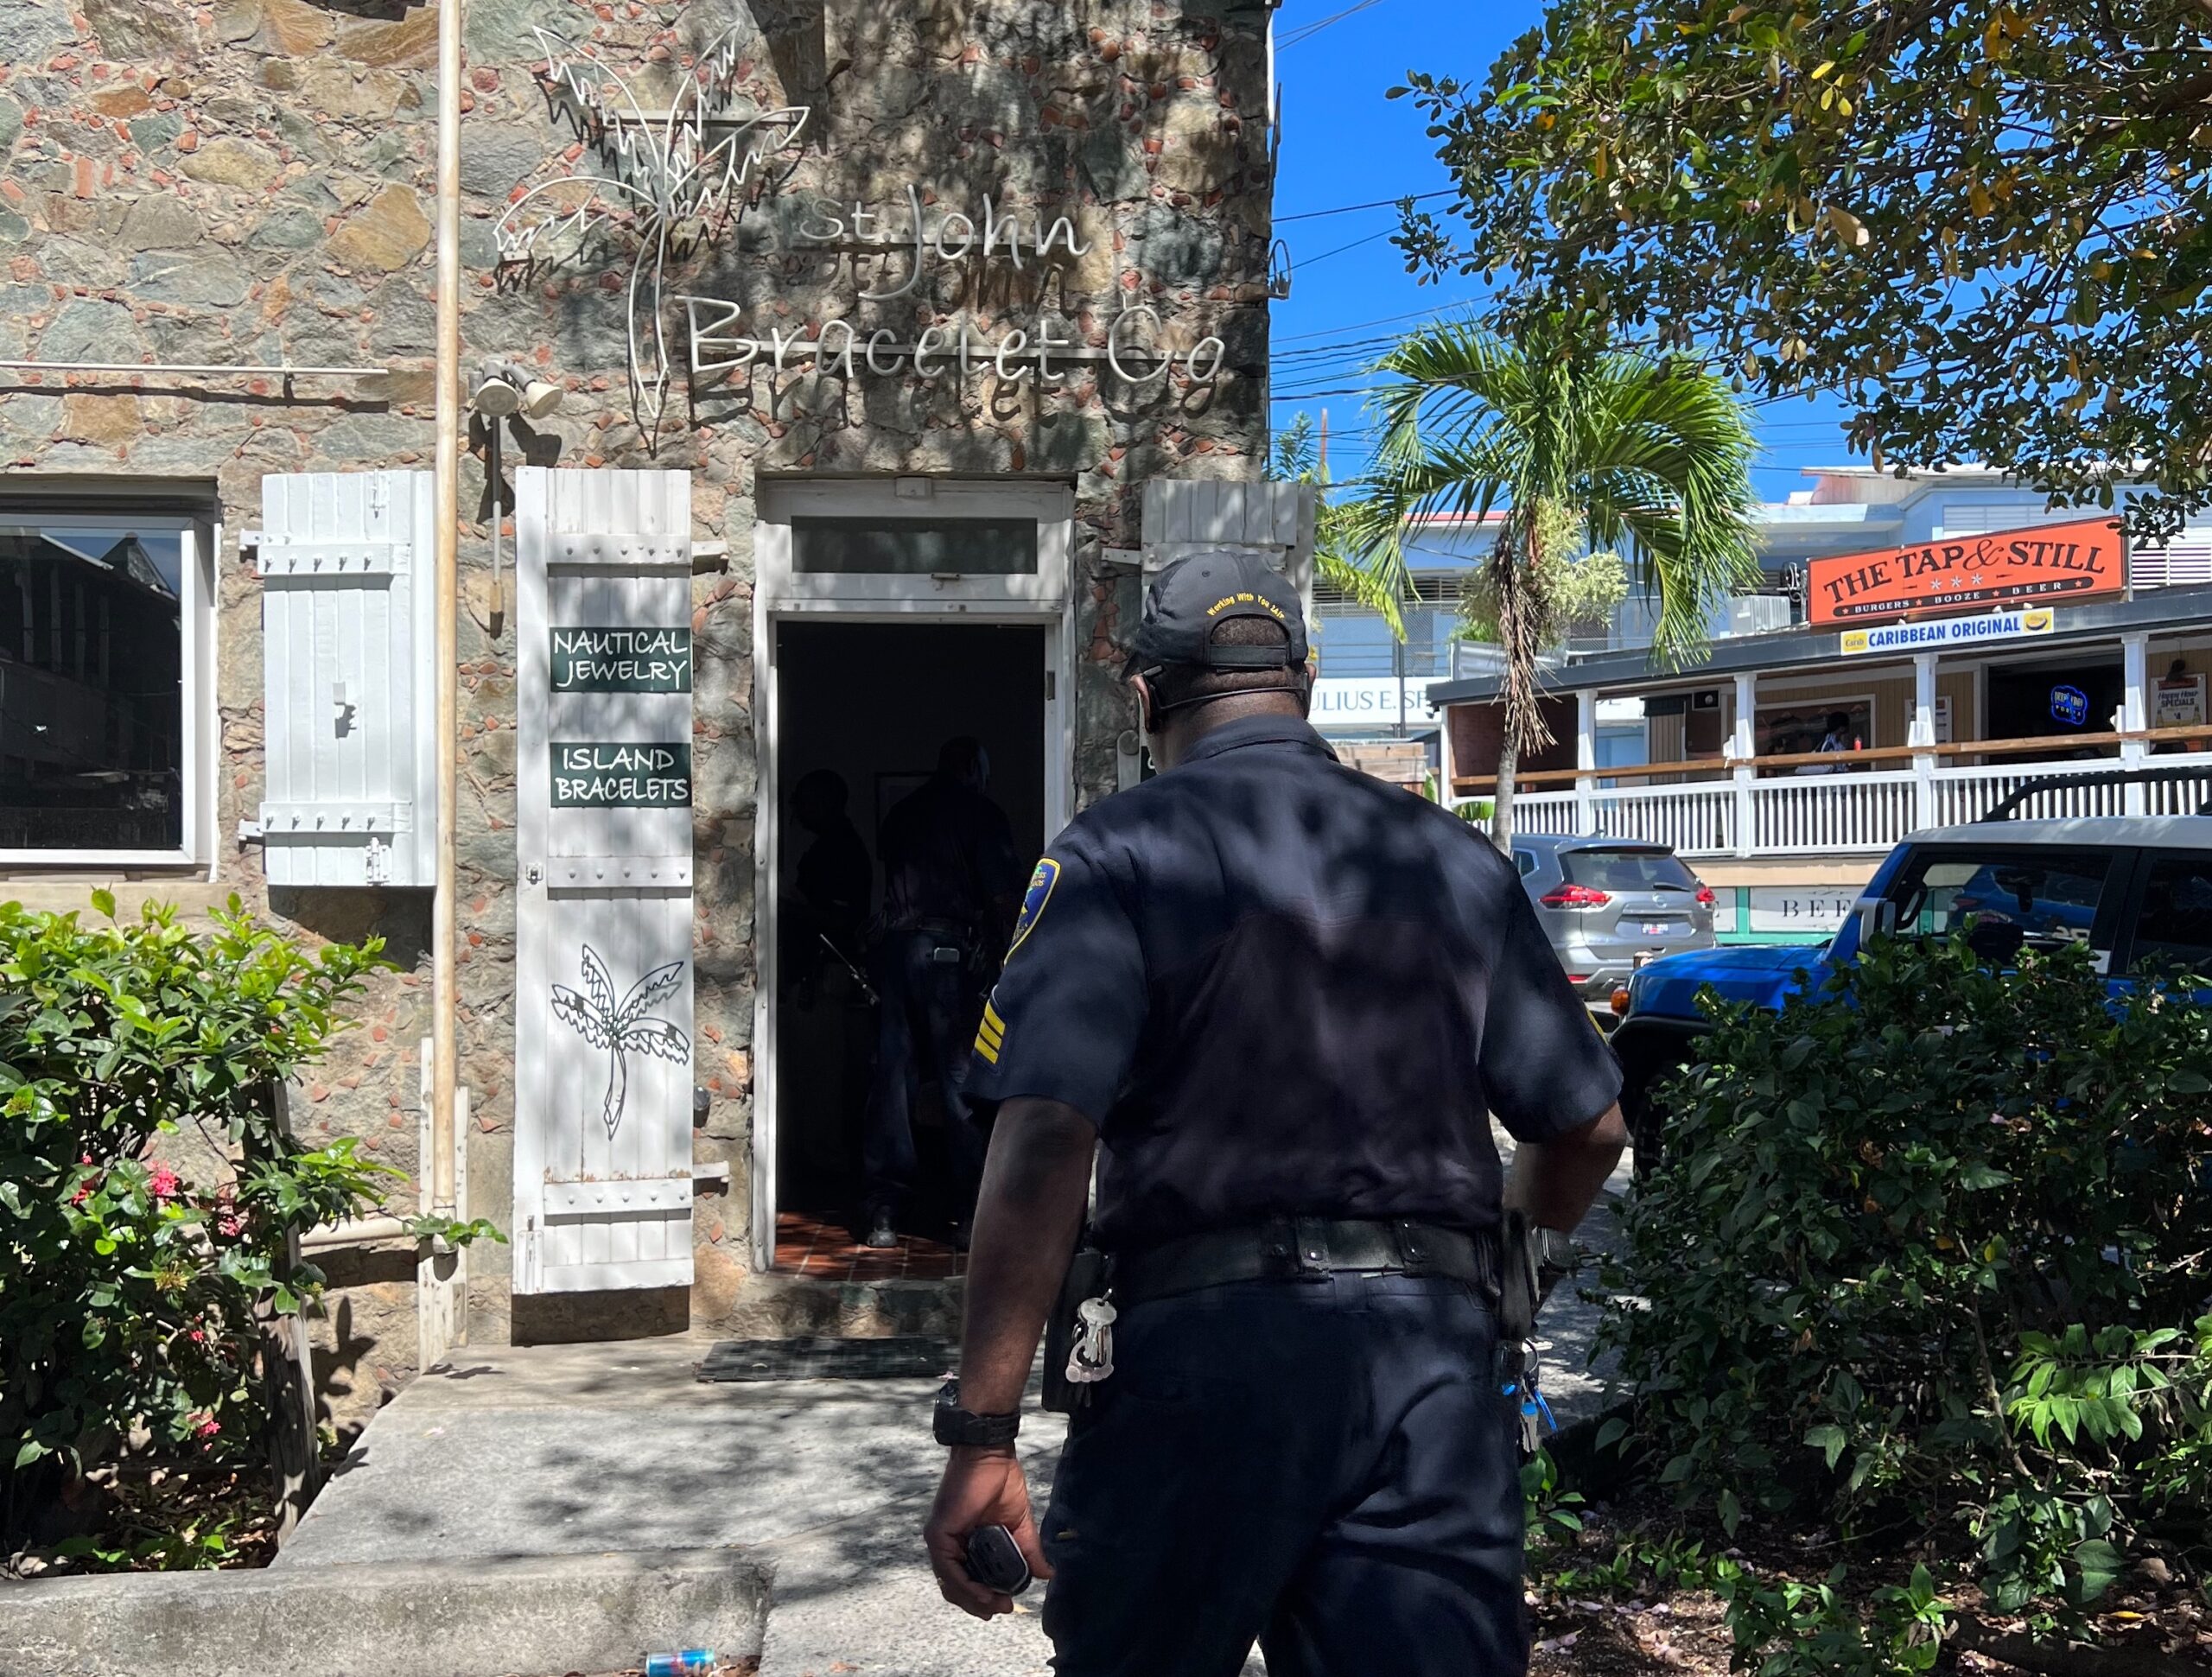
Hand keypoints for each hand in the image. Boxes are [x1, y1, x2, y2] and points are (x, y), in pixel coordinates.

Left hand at [924, 1446, 1053, 1618]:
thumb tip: (1048, 1575)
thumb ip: (1029, 1550)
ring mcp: (940, 1540)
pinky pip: (948, 1569)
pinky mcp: (938, 1534)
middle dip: (978, 1604)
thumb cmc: (1001, 1482)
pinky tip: (983, 1593)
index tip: (1006, 1605)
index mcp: (965, 1542)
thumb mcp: (1020, 1524)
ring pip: (950, 1583)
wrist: (990, 1455)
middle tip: (1002, 1609)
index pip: (966, 1580)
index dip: (983, 1598)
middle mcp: (948, 1544)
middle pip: (956, 1587)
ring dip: (972, 1599)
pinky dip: (964, 1585)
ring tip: (995, 1605)